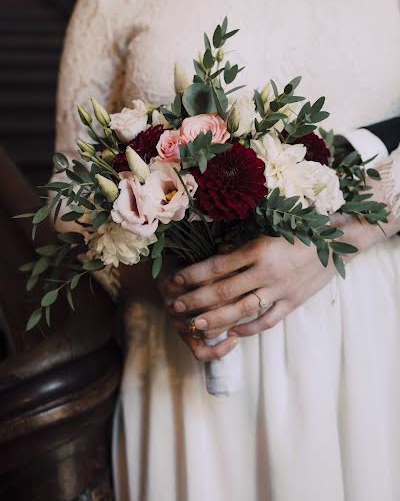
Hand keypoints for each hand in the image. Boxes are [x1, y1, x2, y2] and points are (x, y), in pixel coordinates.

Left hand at [166, 215, 365, 349]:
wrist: (338, 242)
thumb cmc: (299, 231)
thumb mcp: (268, 230)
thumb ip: (243, 244)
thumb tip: (216, 254)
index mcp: (259, 248)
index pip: (217, 265)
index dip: (193, 274)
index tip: (175, 280)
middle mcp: (267, 271)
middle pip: (224, 290)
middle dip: (196, 299)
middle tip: (176, 306)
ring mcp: (281, 289)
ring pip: (242, 309)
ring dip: (217, 319)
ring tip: (196, 324)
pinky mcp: (294, 302)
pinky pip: (268, 320)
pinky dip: (249, 328)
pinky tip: (233, 332)